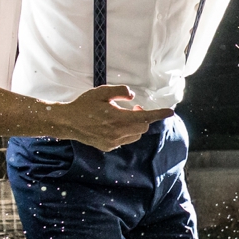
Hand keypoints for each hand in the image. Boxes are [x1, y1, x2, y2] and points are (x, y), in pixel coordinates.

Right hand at [47, 83, 170, 149]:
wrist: (68, 122)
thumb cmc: (84, 104)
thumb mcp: (101, 92)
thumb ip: (120, 91)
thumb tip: (133, 97)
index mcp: (117, 118)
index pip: (145, 117)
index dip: (159, 114)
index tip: (170, 112)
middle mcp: (117, 133)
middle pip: (142, 127)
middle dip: (143, 117)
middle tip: (133, 108)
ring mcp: (113, 142)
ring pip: (135, 135)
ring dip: (135, 125)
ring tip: (123, 116)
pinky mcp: (108, 147)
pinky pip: (125, 140)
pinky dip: (125, 132)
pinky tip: (113, 125)